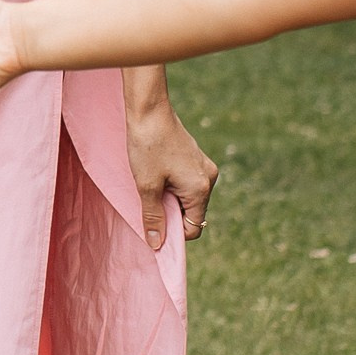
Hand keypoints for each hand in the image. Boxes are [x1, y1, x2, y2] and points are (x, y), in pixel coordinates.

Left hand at [122, 84, 218, 248]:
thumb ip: (153, 217)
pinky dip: (173, 186)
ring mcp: (204, 167)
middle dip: (171, 213)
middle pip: (192, 213)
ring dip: (170, 199)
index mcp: (200, 189)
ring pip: (188, 198)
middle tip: (148, 200)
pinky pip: (188, 183)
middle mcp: (209, 179)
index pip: (194, 227)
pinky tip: (157, 173)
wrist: (149, 110)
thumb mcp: (146, 186)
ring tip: (152, 183)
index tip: (154, 223)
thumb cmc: (147, 147)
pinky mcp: (196, 159)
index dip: (173, 232)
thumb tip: (157, 244)